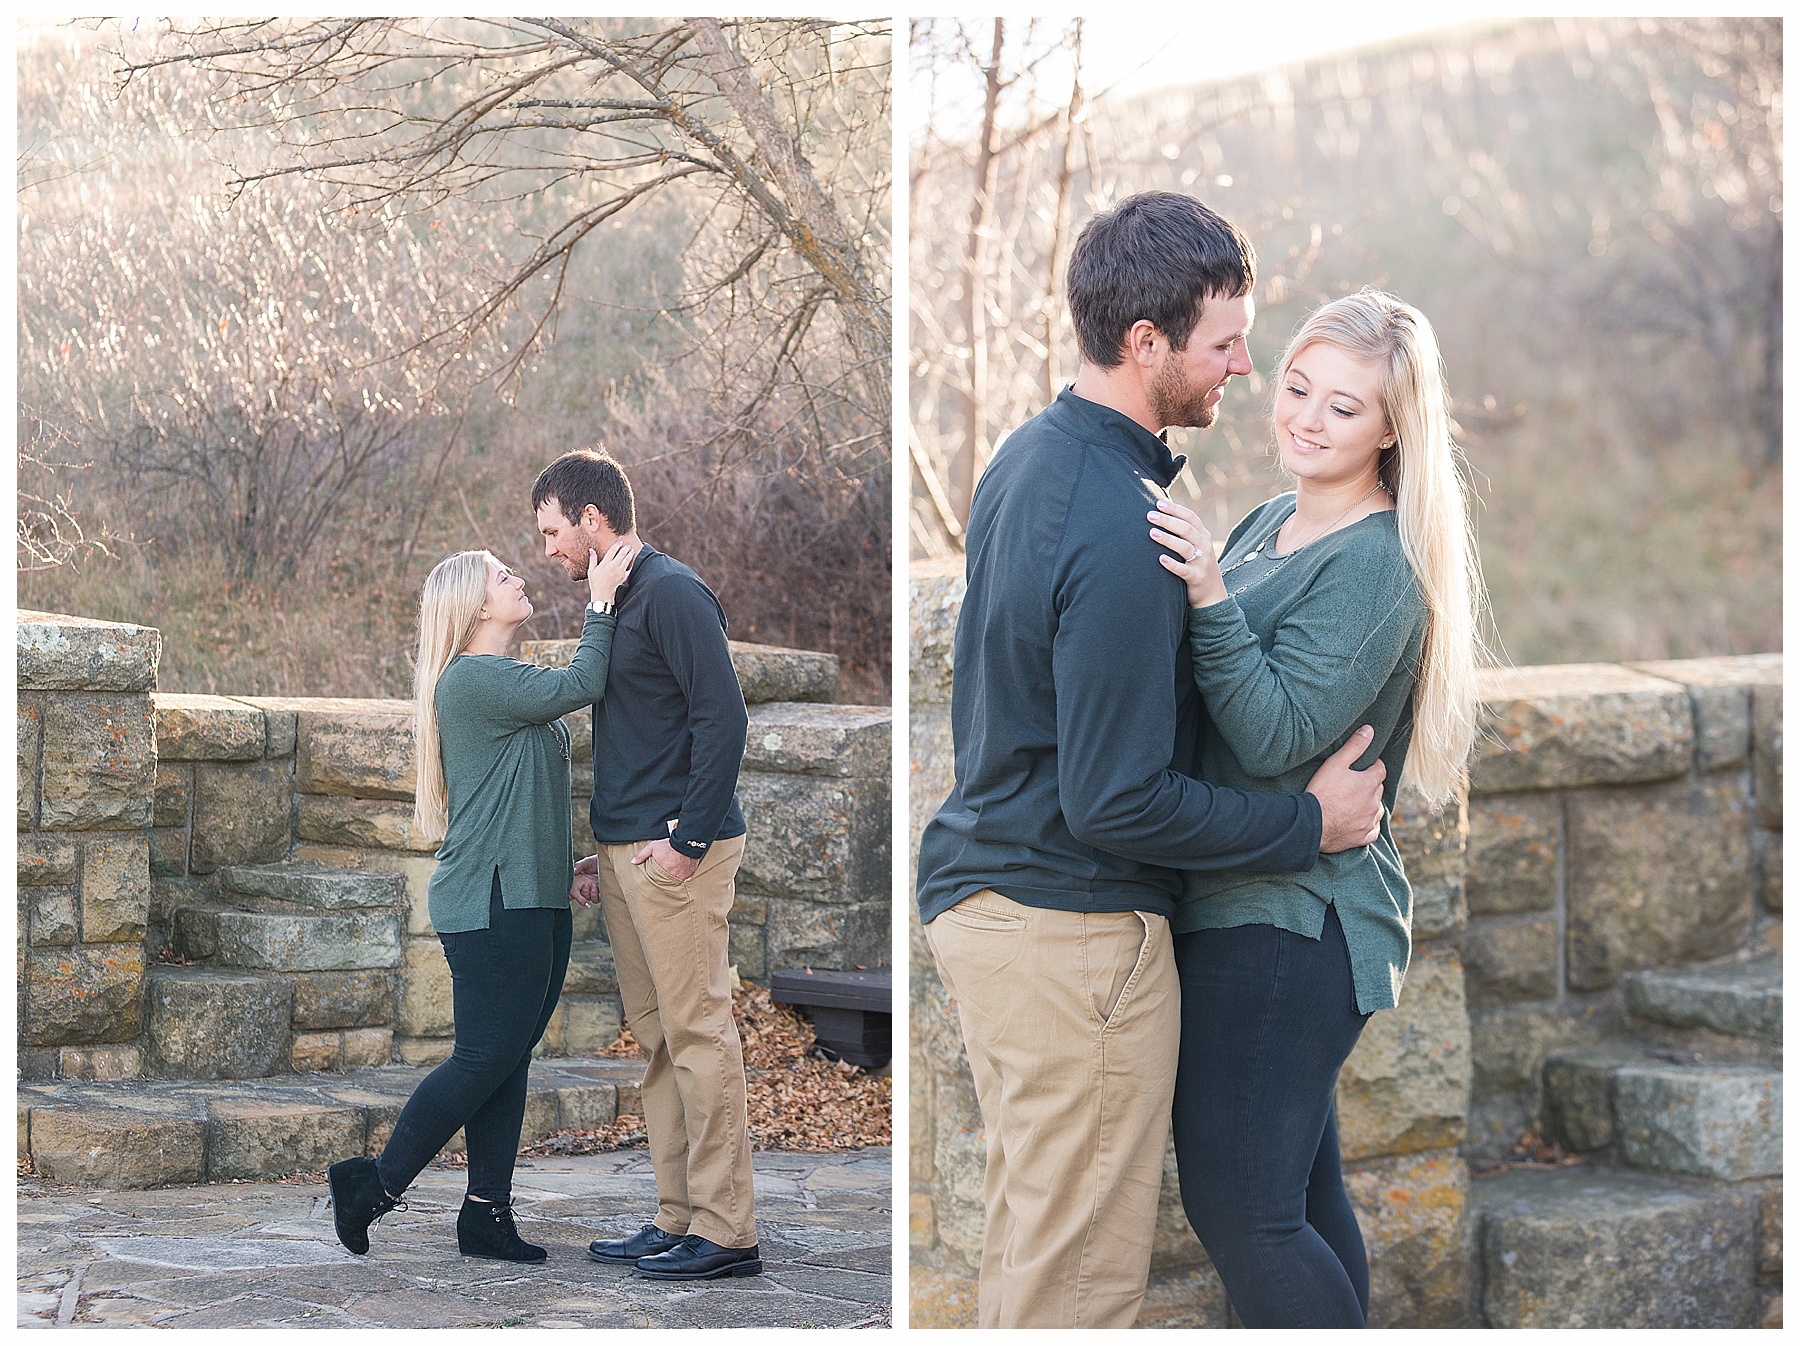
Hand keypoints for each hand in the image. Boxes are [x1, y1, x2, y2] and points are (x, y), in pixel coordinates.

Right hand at [570, 854, 599, 907]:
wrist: (608, 859)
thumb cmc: (596, 860)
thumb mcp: (586, 862)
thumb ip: (578, 866)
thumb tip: (573, 871)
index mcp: (581, 882)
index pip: (575, 893)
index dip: (572, 895)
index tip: (572, 894)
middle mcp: (588, 888)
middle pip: (584, 897)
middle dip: (584, 893)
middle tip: (586, 885)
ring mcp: (596, 890)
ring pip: (592, 899)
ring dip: (592, 894)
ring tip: (593, 885)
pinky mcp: (604, 890)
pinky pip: (600, 898)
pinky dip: (599, 895)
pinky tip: (598, 888)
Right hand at [587, 539, 636, 606]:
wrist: (602, 594)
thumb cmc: (595, 582)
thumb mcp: (591, 570)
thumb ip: (592, 559)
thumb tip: (591, 549)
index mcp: (605, 564)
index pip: (613, 551)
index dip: (617, 545)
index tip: (620, 541)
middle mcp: (613, 566)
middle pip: (622, 554)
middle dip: (625, 548)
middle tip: (628, 545)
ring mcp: (619, 572)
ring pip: (627, 560)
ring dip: (630, 554)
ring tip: (632, 550)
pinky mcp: (624, 577)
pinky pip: (629, 569)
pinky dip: (632, 564)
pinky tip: (633, 561)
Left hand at [632, 837, 699, 881]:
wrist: (685, 843)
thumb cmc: (669, 845)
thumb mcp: (653, 847)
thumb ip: (642, 855)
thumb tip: (633, 861)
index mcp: (660, 872)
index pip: (656, 880)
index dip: (656, 879)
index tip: (656, 877)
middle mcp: (671, 876)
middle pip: (666, 882)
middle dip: (665, 879)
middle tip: (666, 875)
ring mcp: (680, 877)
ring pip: (676, 880)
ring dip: (674, 877)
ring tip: (674, 873)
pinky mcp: (689, 874)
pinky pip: (685, 878)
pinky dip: (683, 875)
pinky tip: (682, 871)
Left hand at [1149, 500, 1227, 607]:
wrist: (1213, 594)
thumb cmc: (1198, 565)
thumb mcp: (1196, 546)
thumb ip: (1185, 532)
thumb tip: (1162, 514)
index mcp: (1203, 536)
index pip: (1190, 517)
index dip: (1175, 509)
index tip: (1158, 503)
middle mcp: (1205, 546)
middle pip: (1186, 529)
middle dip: (1167, 520)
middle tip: (1149, 515)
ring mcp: (1202, 562)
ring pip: (1185, 547)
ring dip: (1168, 539)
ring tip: (1152, 533)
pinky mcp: (1197, 578)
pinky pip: (1184, 570)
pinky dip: (1172, 564)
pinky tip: (1160, 559)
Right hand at [1306, 726, 1386, 852]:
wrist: (1311, 823)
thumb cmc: (1322, 791)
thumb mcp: (1336, 763)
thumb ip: (1354, 746)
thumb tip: (1369, 730)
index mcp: (1370, 783)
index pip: (1380, 769)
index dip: (1372, 766)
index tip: (1364, 766)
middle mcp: (1374, 802)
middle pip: (1378, 789)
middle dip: (1370, 785)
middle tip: (1354, 784)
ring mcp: (1370, 821)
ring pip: (1377, 809)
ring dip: (1370, 805)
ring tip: (1354, 803)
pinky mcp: (1363, 837)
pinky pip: (1372, 830)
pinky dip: (1367, 825)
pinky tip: (1357, 822)